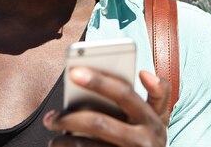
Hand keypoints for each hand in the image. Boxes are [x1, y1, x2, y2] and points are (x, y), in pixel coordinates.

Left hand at [43, 67, 169, 146]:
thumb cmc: (147, 137)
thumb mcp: (159, 118)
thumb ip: (158, 93)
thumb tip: (144, 73)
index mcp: (153, 119)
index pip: (124, 93)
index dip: (99, 81)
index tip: (74, 71)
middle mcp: (145, 140)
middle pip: (100, 123)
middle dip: (71, 116)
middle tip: (50, 114)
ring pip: (89, 144)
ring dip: (64, 138)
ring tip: (52, 128)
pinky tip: (58, 143)